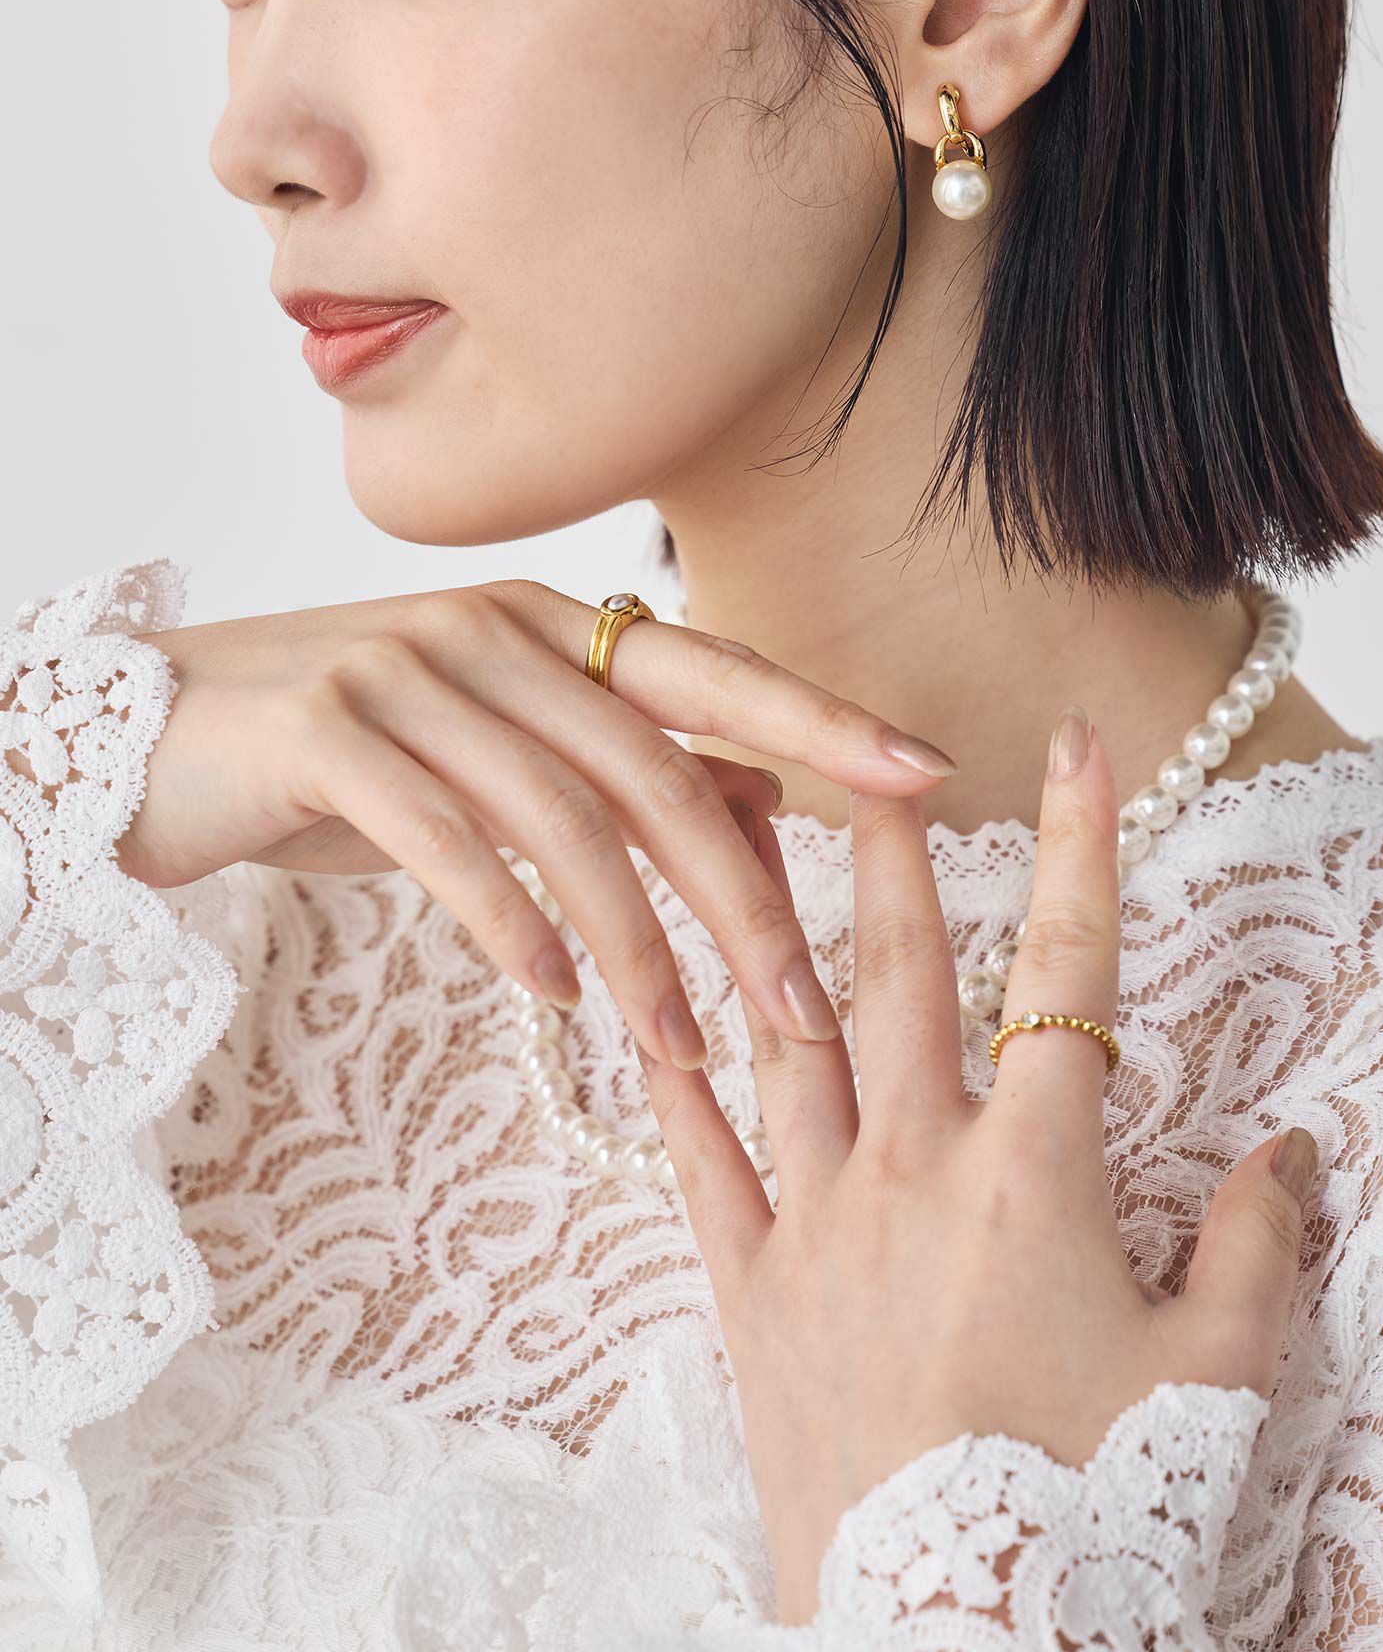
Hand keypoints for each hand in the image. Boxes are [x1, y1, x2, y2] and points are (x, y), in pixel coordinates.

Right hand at [100, 578, 956, 1067]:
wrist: (160, 734)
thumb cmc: (356, 755)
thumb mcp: (502, 754)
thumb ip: (626, 770)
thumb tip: (765, 808)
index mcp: (556, 630)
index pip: (715, 674)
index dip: (821, 723)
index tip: (926, 774)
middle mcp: (496, 632)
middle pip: (656, 770)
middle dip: (742, 898)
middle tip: (803, 1008)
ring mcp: (409, 672)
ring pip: (563, 819)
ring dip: (636, 946)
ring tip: (683, 1049)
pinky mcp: (328, 732)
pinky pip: (447, 840)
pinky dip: (511, 923)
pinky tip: (554, 996)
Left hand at [638, 706, 1318, 1622]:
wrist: (963, 1633)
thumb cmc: (1098, 1503)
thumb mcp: (1218, 1373)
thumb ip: (1257, 1243)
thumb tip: (1289, 1150)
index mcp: (1033, 1171)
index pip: (1068, 973)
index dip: (1081, 847)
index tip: (1077, 748)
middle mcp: (914, 1167)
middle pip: (901, 976)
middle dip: (890, 855)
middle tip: (858, 759)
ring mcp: (820, 1222)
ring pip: (785, 1041)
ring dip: (763, 932)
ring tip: (731, 840)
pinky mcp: (752, 1292)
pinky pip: (702, 1166)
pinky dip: (676, 1088)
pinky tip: (648, 1020)